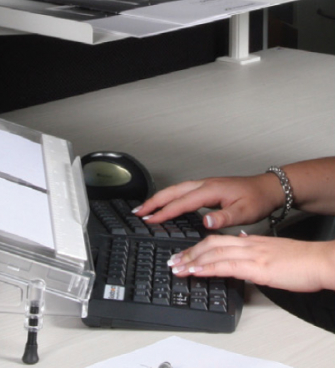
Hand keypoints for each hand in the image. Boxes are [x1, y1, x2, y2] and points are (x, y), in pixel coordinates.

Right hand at [133, 174, 283, 229]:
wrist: (269, 188)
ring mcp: (204, 184)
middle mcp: (204, 184)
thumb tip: (205, 222)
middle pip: (172, 192)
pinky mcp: (206, 187)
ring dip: (159, 198)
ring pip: (175, 189)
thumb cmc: (258, 200)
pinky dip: (169, 196)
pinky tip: (166, 203)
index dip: (164, 212)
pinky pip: (182, 190)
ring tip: (146, 208)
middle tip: (138, 212)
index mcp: (210, 190)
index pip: (181, 202)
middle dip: (153, 202)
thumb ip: (223, 218)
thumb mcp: (244, 212)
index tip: (150, 220)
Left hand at [168, 234, 334, 291]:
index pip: (216, 241)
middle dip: (188, 253)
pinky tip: (195, 271)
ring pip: (213, 253)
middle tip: (173, 262)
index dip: (196, 248)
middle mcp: (246, 244)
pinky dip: (207, 268)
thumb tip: (240, 251)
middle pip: (209, 244)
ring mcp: (251, 254)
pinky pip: (225, 265)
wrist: (320, 260)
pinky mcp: (257, 266)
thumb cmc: (301, 260)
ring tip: (177, 268)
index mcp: (249, 241)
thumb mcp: (271, 252)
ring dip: (191, 261)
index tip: (183, 256)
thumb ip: (253, 251)